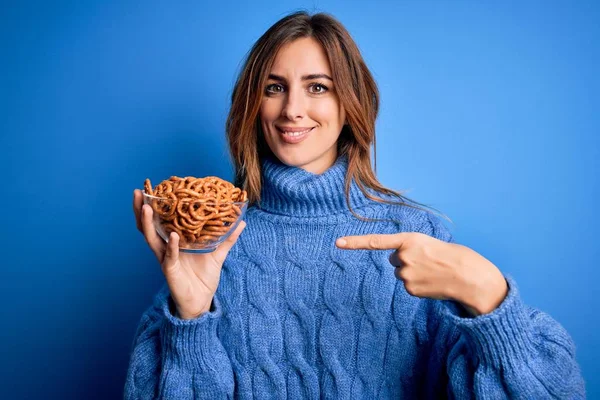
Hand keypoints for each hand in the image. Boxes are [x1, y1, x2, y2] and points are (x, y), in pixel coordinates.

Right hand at [133, 189, 244, 318]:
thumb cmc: (204, 277)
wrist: (202, 301)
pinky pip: (170, 256)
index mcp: (173, 241)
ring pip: (151, 238)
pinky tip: (173, 235)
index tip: (150, 188)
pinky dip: (172, 245)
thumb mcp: (217, 254)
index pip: (160, 220)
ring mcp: (165, 258)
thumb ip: (227, 238)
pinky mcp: (170, 270)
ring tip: (146, 207)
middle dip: (141, 209)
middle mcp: (166, 247)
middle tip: (138, 192)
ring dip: (147, 223)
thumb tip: (242, 222)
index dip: (153, 205)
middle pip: (148, 226)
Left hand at [335, 232, 507, 315]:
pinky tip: (432, 283)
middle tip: (427, 261)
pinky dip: (418, 285)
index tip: (338, 243)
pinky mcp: (410, 289)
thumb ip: (410, 249)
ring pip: (401, 273)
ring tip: (432, 272)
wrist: (468, 275)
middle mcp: (403, 256)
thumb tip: (397, 264)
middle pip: (394, 260)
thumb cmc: (451, 256)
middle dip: (407, 261)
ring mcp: (405, 274)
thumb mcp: (429, 243)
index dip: (355, 242)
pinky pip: (408, 286)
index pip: (376, 241)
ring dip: (413, 273)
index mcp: (409, 239)